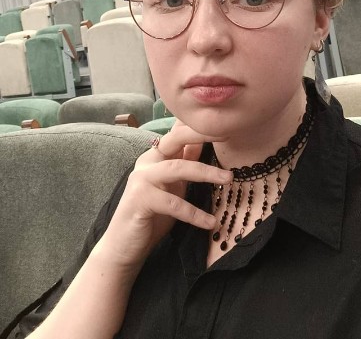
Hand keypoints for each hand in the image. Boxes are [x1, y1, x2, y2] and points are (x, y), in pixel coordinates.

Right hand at [95, 121, 231, 270]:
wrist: (124, 247)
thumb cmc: (153, 216)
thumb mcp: (175, 186)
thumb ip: (186, 164)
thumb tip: (206, 143)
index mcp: (156, 156)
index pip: (178, 133)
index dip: (199, 125)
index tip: (224, 121)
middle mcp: (147, 162)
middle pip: (176, 140)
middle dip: (201, 134)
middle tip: (227, 134)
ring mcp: (141, 179)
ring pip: (178, 168)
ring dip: (206, 172)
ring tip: (229, 179)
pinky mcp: (140, 200)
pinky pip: (173, 204)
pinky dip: (194, 213)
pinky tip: (210, 222)